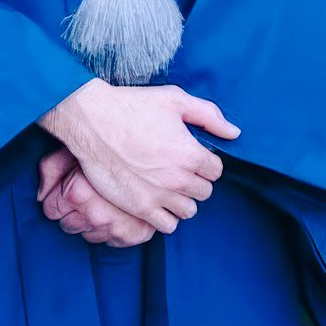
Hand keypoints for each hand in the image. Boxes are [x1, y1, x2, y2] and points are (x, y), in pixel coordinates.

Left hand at [38, 146, 151, 246]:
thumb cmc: (108, 147)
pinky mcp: (135, 235)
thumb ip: (50, 169)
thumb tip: (40, 193)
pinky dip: (112, 229)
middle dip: (72, 211)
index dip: (55, 199)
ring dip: (91, 222)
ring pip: (88, 235)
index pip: (50, 210)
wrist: (154, 151)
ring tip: (101, 200)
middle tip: (85, 193)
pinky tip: (116, 210)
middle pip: (67, 225)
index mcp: (76, 193)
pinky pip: (111, 240)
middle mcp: (95, 215)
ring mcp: (116, 227)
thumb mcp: (73, 150)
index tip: (64, 191)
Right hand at [39, 81, 238, 235]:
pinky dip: (166, 216)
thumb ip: (208, 115)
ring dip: (182, 200)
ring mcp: (159, 196)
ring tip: (167, 185)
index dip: (205, 161)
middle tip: (177, 168)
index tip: (190, 155)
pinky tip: (156, 200)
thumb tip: (234, 133)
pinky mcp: (139, 208)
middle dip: (195, 180)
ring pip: (188, 211)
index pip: (216, 171)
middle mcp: (178, 179)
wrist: (91, 120)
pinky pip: (167, 226)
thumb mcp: (174, 99)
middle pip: (204, 192)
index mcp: (191, 154)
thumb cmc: (132, 106)